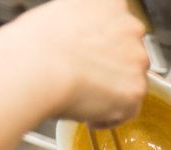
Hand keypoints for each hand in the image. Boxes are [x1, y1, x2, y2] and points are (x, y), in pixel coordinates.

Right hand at [6, 0, 148, 127]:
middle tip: (86, 82)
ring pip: (130, 81)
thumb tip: (73, 43)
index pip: (118, 26)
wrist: (35, 69)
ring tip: (84, 100)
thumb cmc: (34, 45)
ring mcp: (136, 59)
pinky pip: (127, 110)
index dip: (104, 47)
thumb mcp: (57, 17)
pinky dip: (110, 117)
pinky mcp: (134, 90)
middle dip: (111, 69)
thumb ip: (79, 28)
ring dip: (112, 92)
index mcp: (110, 2)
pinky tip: (89, 116)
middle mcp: (131, 27)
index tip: (91, 59)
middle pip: (129, 54)